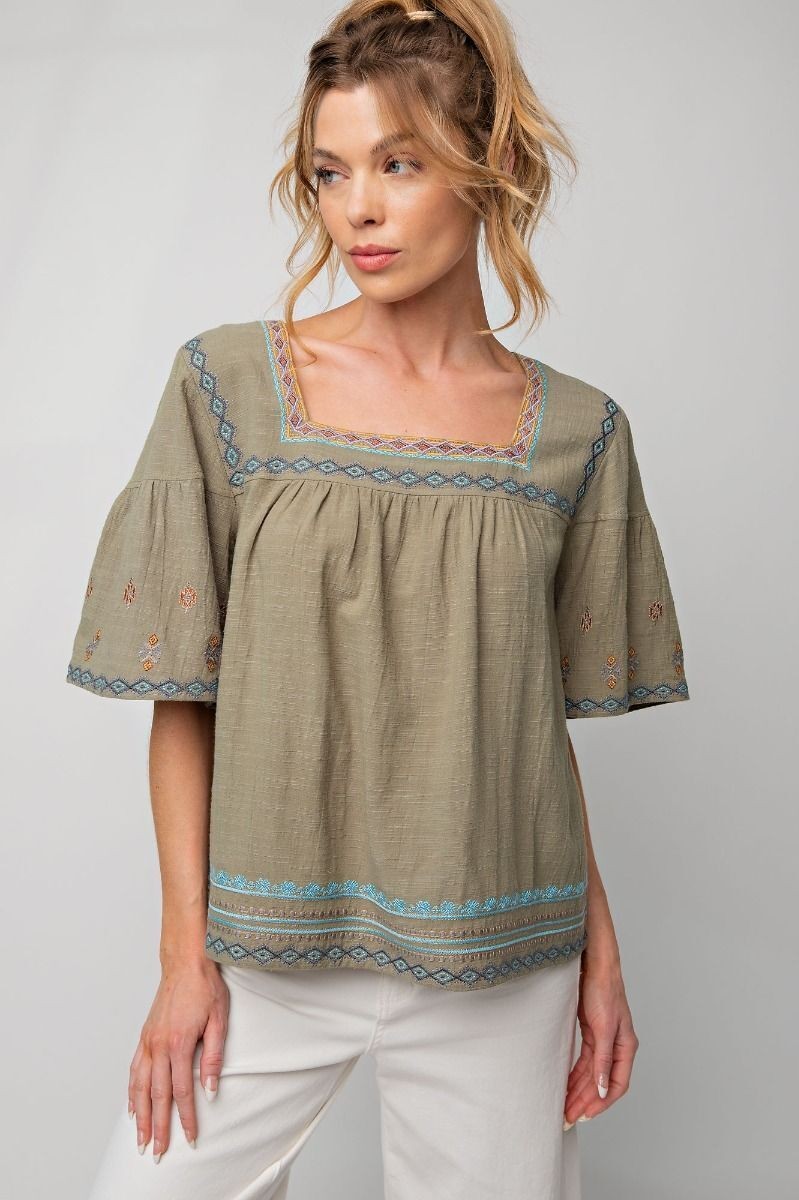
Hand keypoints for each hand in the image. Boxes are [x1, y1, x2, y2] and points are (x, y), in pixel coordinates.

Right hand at [128, 958, 229, 1160]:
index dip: (186, 1117)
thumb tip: (211, 1089)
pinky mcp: (144, 1036)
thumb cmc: (205, 988)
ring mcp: (148, 1041)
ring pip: (140, 1087)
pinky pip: (134, 1070)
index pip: (182, 1091)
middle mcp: (159, 1045)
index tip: (190, 1137)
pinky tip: (133, 1107)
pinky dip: (132, 1092)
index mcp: (179, 1043)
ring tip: (141, 1139)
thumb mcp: (219, 1020)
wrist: (185, 962)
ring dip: (141, 1116)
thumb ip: (214, 1056)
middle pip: (157, 1096)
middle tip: (158, 1152)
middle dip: (158, 1127)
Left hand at [563, 956, 638, 1127]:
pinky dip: (575, 1075)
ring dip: (579, 1091)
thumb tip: (604, 1090)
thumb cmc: (603, 990)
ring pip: (592, 1074)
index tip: (584, 1115)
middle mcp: (616, 1047)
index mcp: (625, 1047)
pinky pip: (584, 1062)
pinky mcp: (591, 1033)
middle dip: (585, 1101)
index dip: (602, 1103)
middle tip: (567, 1117)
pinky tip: (566, 1085)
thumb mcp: (603, 1028)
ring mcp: (603, 1040)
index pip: (617, 1085)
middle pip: (602, 1083)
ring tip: (564, 1106)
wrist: (594, 965)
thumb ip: (603, 1060)